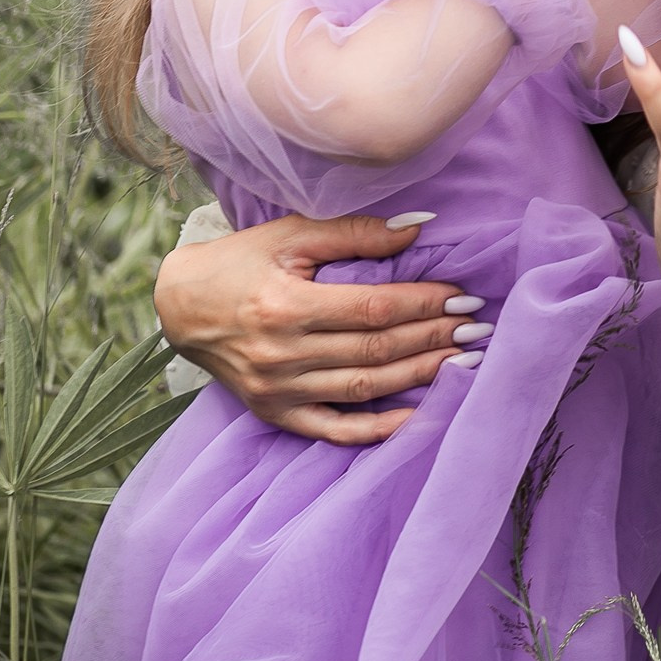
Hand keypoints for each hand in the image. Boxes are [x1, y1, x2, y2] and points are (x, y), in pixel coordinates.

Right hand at [153, 212, 485, 444]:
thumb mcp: (291, 234)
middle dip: (434, 338)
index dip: (424, 303)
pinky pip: (333, 429)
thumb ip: (354, 232)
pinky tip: (418, 419)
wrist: (181, 306)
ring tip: (465, 362)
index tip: (464, 297)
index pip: (373, 309)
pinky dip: (376, 430)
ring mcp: (278, 390)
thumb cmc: (241, 262)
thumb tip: (416, 230)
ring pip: (364, 387)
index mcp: (286, 305)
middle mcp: (281, 353)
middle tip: (479, 328)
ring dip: (420, 376)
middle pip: (375, 349)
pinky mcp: (275, 413)